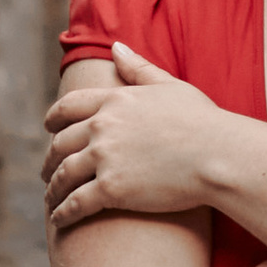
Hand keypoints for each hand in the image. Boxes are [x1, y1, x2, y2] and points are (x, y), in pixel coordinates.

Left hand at [43, 44, 227, 230]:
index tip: (48, 128)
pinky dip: (63, 213)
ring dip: (53, 188)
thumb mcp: (170, 85)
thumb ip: (139, 68)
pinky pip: (75, 203)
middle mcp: (103, 127)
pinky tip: (59, 220)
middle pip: (61, 143)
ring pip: (63, 175)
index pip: (69, 107)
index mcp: (115, 100)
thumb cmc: (202, 120)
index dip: (53, 118)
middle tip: (47, 170)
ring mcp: (105, 158)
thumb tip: (116, 46)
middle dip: (50, 158)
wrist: (218, 155)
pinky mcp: (111, 189)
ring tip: (51, 199)